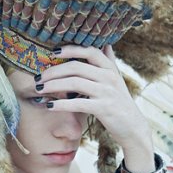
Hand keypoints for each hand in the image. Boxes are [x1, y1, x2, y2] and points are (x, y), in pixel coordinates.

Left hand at [36, 44, 154, 171]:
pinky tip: (49, 105)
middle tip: (38, 77)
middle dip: (54, 71)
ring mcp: (107, 92)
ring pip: (74, 82)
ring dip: (53, 85)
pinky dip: (61, 104)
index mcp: (110, 68)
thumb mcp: (117, 80)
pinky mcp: (104, 108)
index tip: (52, 52)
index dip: (70, 49)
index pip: (89, 51)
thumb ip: (110, 62)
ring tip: (39, 89)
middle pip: (76, 67)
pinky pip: (78, 103)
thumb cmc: (120, 103)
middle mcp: (109, 77)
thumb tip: (106, 44)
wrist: (133, 128)